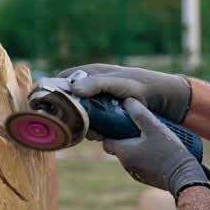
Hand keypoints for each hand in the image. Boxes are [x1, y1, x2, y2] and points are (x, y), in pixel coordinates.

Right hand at [57, 64, 192, 122]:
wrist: (165, 100)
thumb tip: (74, 88)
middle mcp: (92, 88)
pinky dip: (95, 132)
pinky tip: (102, 136)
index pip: (63, 80)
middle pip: (69, 102)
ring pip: (80, 117)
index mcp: (91, 73)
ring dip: (84, 126)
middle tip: (77, 124)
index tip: (45, 105)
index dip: (52, 91)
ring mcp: (98, 103)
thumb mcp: (120, 83)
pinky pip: (93, 126)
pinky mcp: (106, 116)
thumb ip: (98, 83)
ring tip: (95, 132)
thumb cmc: (142, 85)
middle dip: (70, 115)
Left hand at [103, 99, 209, 199]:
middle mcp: (127, 165)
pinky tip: (159, 148)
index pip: (107, 141)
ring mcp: (137, 173)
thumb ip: (139, 113)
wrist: (184, 176)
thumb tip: (127, 102)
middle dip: (127, 136)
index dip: (111, 131)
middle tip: (140, 126)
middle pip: (120, 147)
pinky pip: (142, 163)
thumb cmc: (168, 151)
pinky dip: (146, 155)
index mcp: (124, 153)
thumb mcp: (154, 127)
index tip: (120, 122)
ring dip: (138, 145)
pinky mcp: (148, 177)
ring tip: (152, 136)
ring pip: (131, 155)